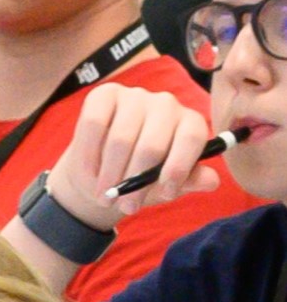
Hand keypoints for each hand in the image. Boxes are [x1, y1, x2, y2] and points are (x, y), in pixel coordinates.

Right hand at [43, 80, 218, 233]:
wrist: (102, 173)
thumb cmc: (141, 178)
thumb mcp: (167, 184)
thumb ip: (190, 180)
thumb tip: (211, 181)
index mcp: (189, 122)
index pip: (192, 137)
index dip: (179, 167)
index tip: (165, 194)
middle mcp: (166, 104)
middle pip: (153, 144)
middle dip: (137, 182)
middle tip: (126, 207)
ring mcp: (134, 96)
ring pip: (121, 139)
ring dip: (110, 175)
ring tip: (105, 196)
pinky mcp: (104, 94)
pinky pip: (95, 124)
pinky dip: (90, 155)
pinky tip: (91, 172)